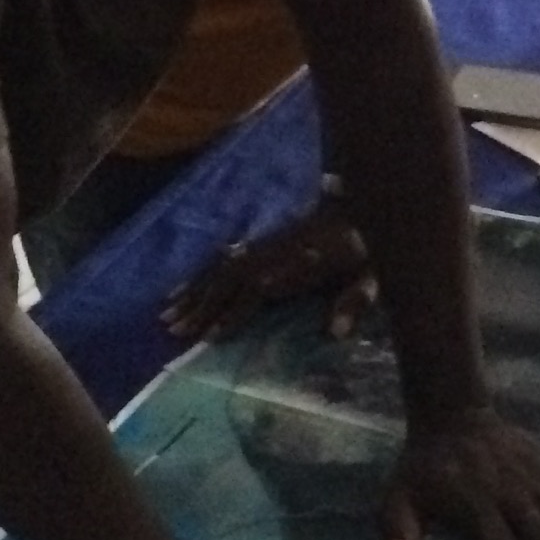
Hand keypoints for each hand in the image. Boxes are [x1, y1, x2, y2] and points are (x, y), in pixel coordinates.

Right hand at [162, 202, 375, 341]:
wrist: (366, 204)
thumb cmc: (372, 248)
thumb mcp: (374, 275)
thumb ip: (355, 302)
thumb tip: (334, 334)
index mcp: (302, 259)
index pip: (259, 288)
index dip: (234, 312)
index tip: (209, 336)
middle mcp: (276, 249)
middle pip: (230, 278)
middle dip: (200, 305)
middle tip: (173, 331)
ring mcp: (266, 243)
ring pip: (220, 267)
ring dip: (192, 292)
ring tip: (165, 317)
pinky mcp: (263, 241)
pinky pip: (225, 257)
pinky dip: (200, 275)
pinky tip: (179, 290)